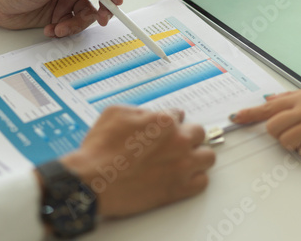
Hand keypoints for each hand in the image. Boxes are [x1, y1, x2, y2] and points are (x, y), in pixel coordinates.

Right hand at [58, 106, 214, 216]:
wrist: (92, 181)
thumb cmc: (100, 148)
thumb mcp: (115, 113)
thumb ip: (140, 110)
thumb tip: (151, 114)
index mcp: (164, 121)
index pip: (179, 114)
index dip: (169, 121)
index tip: (162, 129)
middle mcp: (178, 142)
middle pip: (199, 133)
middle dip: (187, 135)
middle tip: (173, 142)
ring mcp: (181, 167)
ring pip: (208, 157)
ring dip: (196, 156)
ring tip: (182, 159)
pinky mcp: (178, 190)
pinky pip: (203, 181)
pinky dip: (195, 178)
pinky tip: (181, 176)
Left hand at [230, 86, 300, 159]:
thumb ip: (289, 97)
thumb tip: (268, 99)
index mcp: (299, 99)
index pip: (267, 108)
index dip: (249, 114)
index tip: (236, 118)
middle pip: (273, 127)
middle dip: (276, 133)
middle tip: (289, 130)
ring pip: (286, 141)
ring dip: (291, 144)